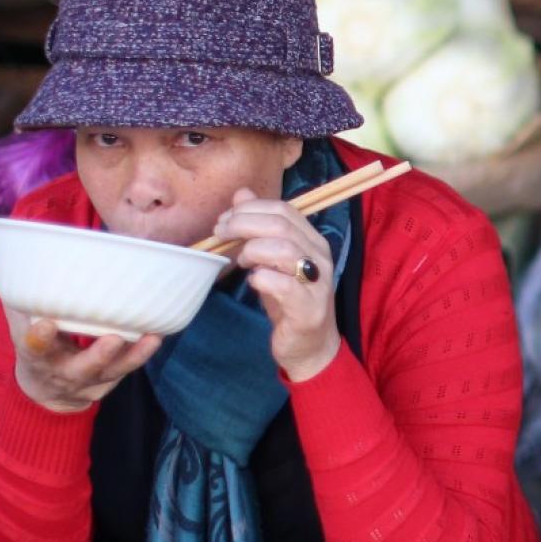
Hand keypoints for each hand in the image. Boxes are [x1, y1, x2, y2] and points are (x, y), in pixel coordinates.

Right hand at [8, 309, 160, 413]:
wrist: (46, 390)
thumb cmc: (33, 339)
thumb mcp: (16, 315)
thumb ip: (5, 279)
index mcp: (36, 353)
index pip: (34, 346)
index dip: (40, 339)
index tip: (46, 325)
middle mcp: (63, 369)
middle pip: (80, 365)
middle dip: (95, 356)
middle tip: (112, 339)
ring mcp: (89, 378)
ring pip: (111, 370)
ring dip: (131, 356)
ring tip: (150, 338)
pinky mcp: (108, 380)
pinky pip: (126, 369)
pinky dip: (141, 355)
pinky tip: (155, 336)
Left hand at [211, 188, 339, 382]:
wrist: (309, 347)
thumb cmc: (288, 301)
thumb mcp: (271, 260)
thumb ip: (259, 227)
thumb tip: (241, 194)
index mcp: (312, 241)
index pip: (285, 210)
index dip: (251, 209)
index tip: (225, 220)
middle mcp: (319, 258)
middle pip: (282, 225)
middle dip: (244, 224)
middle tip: (221, 234)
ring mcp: (317, 283)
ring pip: (283, 250)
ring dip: (252, 251)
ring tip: (240, 262)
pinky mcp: (308, 309)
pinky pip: (283, 285)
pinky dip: (261, 279)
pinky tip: (253, 282)